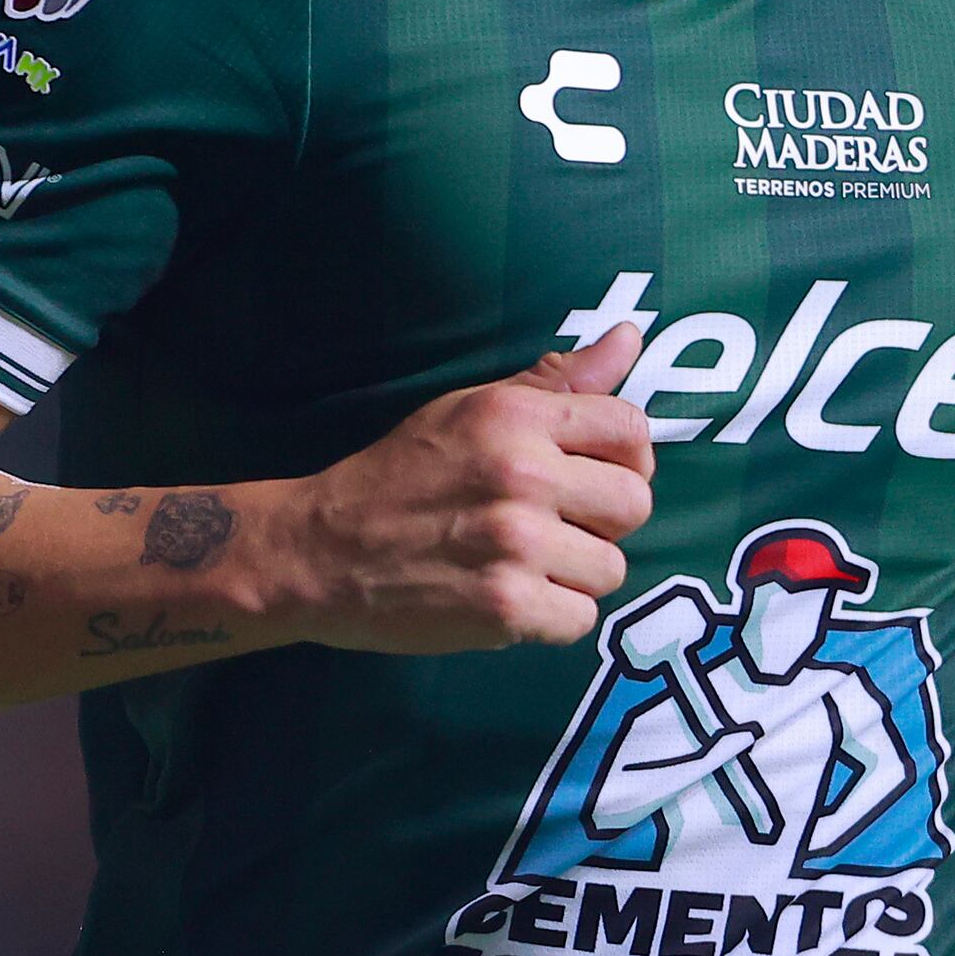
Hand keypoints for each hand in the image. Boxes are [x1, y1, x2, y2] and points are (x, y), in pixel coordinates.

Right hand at [265, 324, 655, 653]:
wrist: (320, 550)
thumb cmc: (400, 474)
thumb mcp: (472, 408)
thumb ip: (557, 380)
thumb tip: (630, 337)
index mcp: (517, 418)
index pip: (631, 429)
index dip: (626, 458)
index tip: (594, 475)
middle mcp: (523, 475)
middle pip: (634, 504)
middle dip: (606, 520)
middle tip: (559, 525)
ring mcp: (516, 545)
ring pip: (612, 568)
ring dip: (577, 573)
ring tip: (527, 563)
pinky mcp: (506, 608)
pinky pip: (581, 619)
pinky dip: (553, 617)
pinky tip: (512, 597)